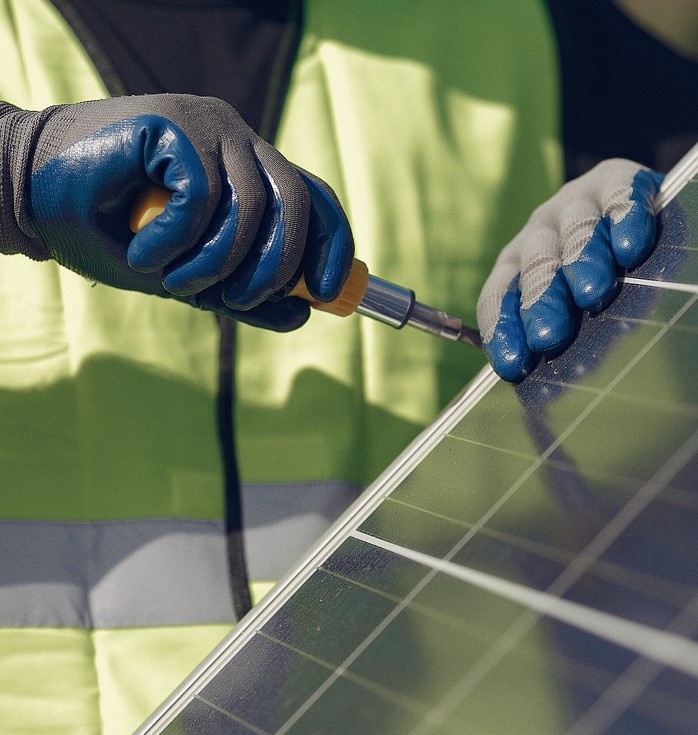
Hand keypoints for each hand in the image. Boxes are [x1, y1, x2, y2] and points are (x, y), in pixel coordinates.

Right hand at [0, 95, 352, 330]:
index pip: (315, 199)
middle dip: (277, 266)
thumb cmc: (106, 231)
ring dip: (217, 263)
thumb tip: (304, 315)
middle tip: (236, 299)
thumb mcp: (186, 273)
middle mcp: (238, 140)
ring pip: (252, 206)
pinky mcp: (175, 123)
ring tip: (174, 282)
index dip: (333, 246)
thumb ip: (242, 292)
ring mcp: (209, 125)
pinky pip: (204, 197)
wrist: (27, 194)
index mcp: (250, 167)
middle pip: (297, 203)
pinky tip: (146, 253)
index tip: (329, 295)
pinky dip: (179, 240)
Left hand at [477, 159, 662, 381]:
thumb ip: (562, 345)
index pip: (500, 294)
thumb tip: (545, 393)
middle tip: (550, 334)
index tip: (513, 365)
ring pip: (576, 229)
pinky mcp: (619, 179)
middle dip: (542, 299)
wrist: (646, 221)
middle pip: (535, 263)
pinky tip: (631, 244)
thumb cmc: (609, 285)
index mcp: (519, 264)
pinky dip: (624, 216)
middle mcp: (542, 229)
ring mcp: (579, 200)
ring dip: (581, 259)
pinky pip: (619, 194)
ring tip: (593, 290)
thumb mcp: (578, 317)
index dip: (504, 328)